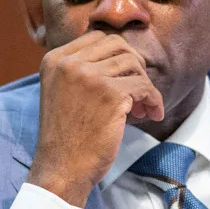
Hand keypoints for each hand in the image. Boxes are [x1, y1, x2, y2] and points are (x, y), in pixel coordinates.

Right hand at [27, 31, 163, 206]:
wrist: (61, 169)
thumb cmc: (66, 137)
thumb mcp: (62, 91)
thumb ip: (81, 70)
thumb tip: (124, 55)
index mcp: (55, 59)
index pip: (97, 38)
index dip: (118, 56)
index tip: (124, 78)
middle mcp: (69, 63)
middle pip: (119, 46)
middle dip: (134, 66)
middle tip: (137, 92)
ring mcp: (89, 76)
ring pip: (134, 65)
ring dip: (144, 86)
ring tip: (141, 109)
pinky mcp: (110, 94)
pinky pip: (145, 87)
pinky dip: (154, 101)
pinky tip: (152, 115)